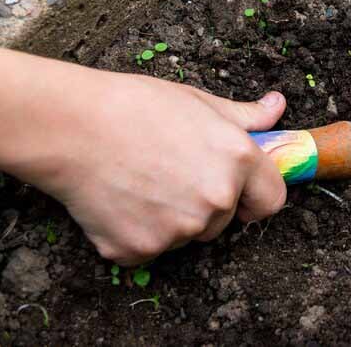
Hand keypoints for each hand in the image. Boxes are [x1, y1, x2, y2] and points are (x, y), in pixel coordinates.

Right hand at [0, 50, 287, 264]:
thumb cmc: (136, 106)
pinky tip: (119, 199)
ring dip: (170, 218)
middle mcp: (217, 200)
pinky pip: (147, 249)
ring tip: (141, 179)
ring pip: (186, 234)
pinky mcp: (140, 249)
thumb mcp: (200, 101)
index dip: (256, 197)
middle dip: (204, 203)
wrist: (73, 126)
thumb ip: (246, 117)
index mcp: (239, 162)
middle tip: (169, 171)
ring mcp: (179, 230)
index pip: (272, 200)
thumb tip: (277, 107)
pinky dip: (134, 232)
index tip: (241, 194)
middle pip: (223, 220)